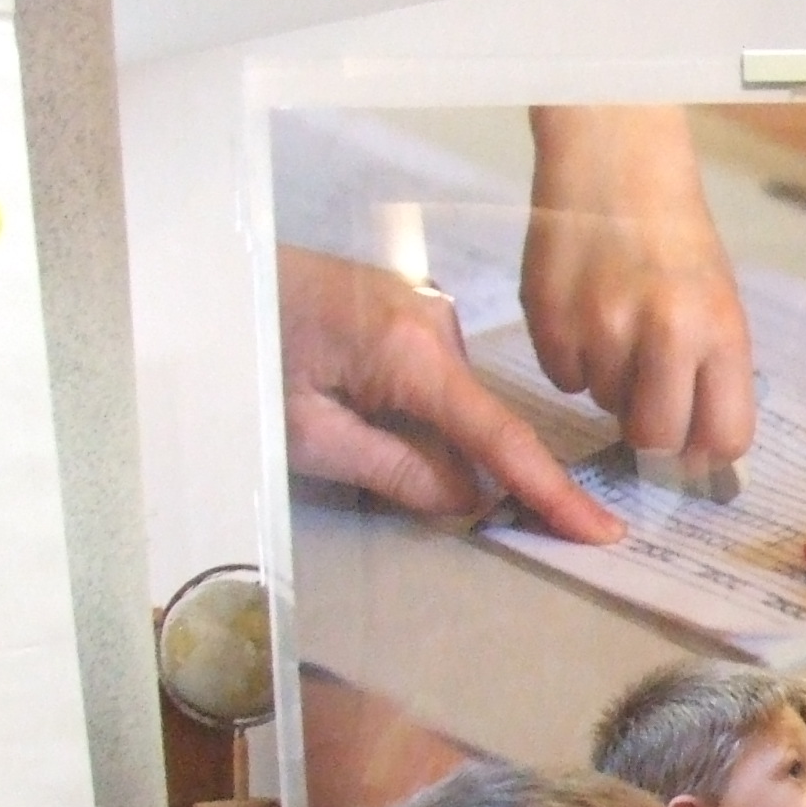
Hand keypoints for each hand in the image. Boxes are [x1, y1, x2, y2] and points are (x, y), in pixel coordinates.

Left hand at [277, 245, 619, 543]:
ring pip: (450, 402)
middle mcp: (435, 319)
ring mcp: (422, 307)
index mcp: (414, 351)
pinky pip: (431, 375)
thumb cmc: (244, 353)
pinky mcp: (404, 306)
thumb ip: (397, 471)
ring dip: (420, 434)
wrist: (203, 274)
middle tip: (373, 472)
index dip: (552, 492)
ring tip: (331, 417)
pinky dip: (411, 407)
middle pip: (476, 421)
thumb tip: (469, 502)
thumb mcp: (306, 434)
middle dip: (456, 467)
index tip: (602, 532)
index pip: (501, 439)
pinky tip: (348, 401)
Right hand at [522, 105, 755, 465]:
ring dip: (612, 383)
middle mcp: (664, 333)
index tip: (696, 445)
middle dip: (654, 430)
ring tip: (618, 325)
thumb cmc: (675, 236)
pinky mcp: (548, 319)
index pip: (725, 435)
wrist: (614, 164)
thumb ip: (713, 374)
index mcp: (719, 329)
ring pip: (604, 405)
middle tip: (650, 399)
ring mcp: (600, 327)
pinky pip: (562, 379)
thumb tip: (699, 452)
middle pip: (655, 437)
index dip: (708, 450)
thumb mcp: (718, 301)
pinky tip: (585, 314)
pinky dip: (573, 360)